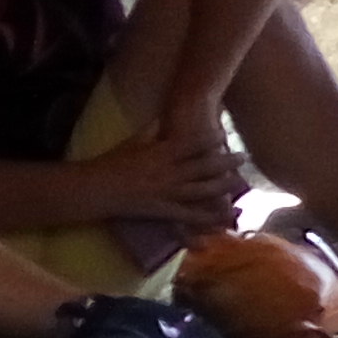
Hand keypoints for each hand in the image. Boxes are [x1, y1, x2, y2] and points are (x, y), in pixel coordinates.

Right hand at [90, 124, 250, 229]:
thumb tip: (162, 119)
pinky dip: (206, 216)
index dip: (209, 139)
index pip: (191, 143)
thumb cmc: (109, 163)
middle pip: (203, 165)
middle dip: (225, 161)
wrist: (94, 188)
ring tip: (240, 182)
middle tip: (243, 157)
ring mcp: (167, 191)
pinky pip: (189, 214)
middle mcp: (168, 171)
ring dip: (222, 185)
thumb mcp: (132, 142)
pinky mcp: (163, 210)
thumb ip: (150, 132)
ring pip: (202, 188)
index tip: (224, 134)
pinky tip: (221, 217)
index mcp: (160, 152)